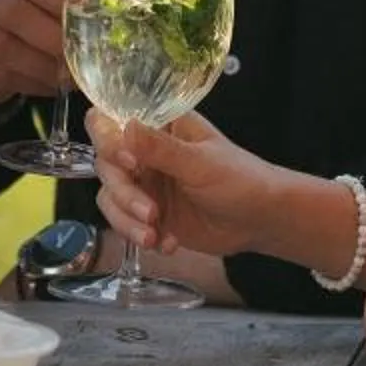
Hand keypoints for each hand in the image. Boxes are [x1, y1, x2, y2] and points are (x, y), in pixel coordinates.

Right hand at [86, 108, 278, 260]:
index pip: (110, 122)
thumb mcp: (201, 163)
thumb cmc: (240, 180)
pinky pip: (124, 223)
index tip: (128, 163)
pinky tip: (169, 243)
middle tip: (151, 213)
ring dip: (127, 220)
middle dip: (124, 193)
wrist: (260, 221)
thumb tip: (125, 126)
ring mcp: (144, 183)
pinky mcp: (147, 213)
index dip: (108, 141)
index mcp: (158, 126)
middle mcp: (144, 152)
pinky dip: (140, 235)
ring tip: (154, 237)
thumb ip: (161, 149)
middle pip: (105, 165)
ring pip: (110, 197)